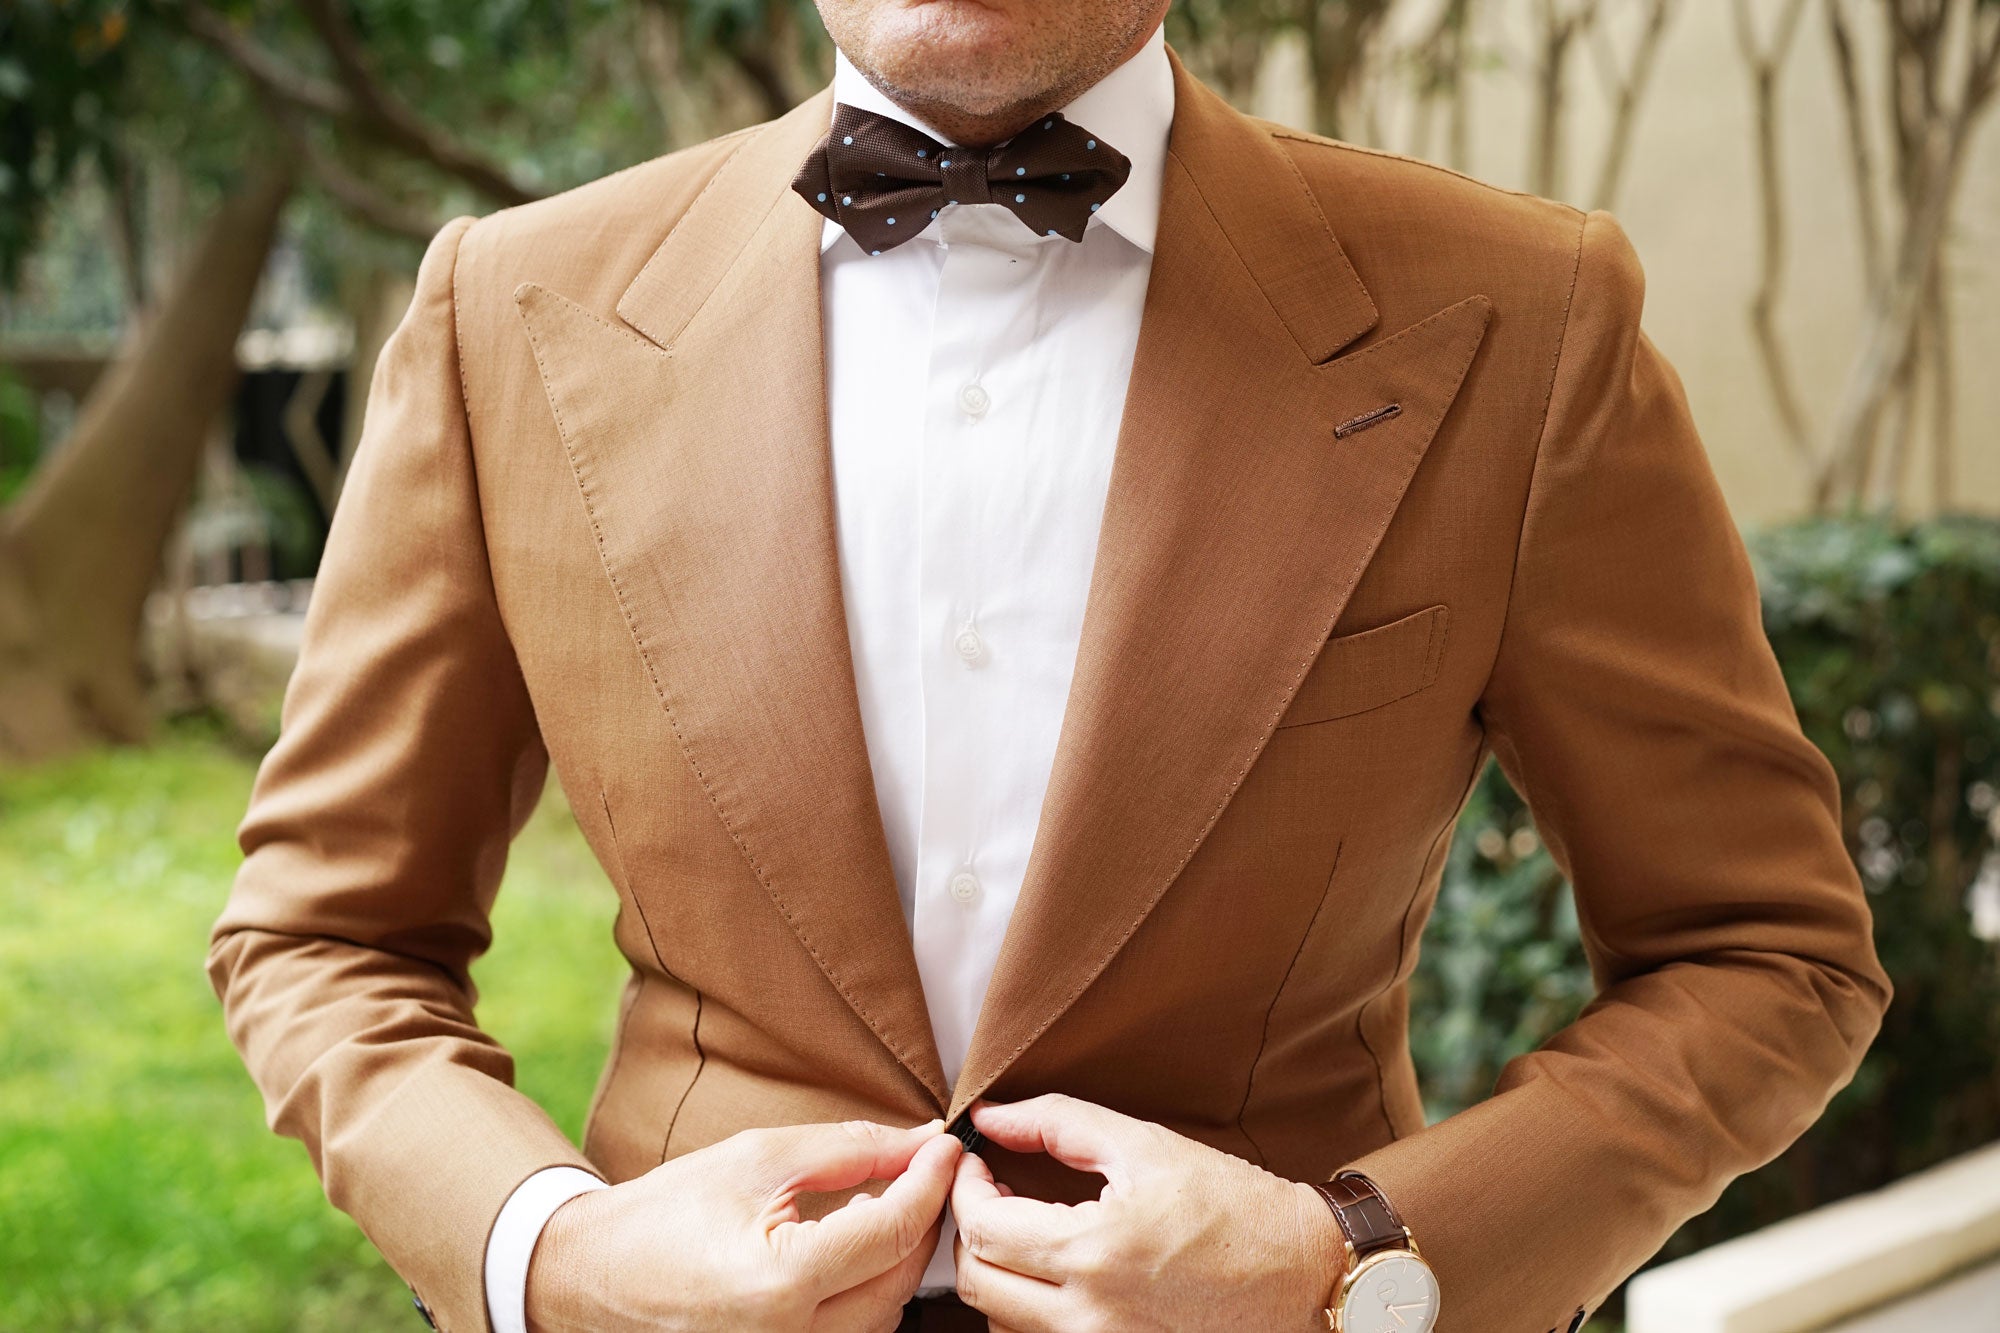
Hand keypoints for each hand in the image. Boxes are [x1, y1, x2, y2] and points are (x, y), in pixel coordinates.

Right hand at [526, 1118, 960, 1331]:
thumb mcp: (758, 1159)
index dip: (932, 1181)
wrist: (591, 1279)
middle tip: (926, 1170)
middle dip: (923, 1221)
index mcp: (780, 1284)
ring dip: (898, 1260)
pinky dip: (868, 1292)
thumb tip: (922, 1141)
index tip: (948, 1145)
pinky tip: (855, 1252)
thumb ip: (849, 1150)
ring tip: (885, 1206)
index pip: (893, 1230)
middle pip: (901, 1281)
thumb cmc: (667, 1212)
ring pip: (885, 1317)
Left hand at [950, 1095, 1342, 1331]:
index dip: (964, 1188)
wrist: (1304, 1275)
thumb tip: (990, 1116)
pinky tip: (1055, 1270)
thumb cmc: (1234, 1206)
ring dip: (998, 1270)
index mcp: (1094, 1253)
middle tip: (991, 1192)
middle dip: (970, 1231)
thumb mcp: (1146, 1145)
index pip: (983, 1228)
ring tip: (1023, 1228)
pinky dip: (1030, 1307)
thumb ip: (1057, 1123)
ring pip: (1001, 1319)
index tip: (977, 1162)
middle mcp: (1090, 1316)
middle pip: (978, 1283)